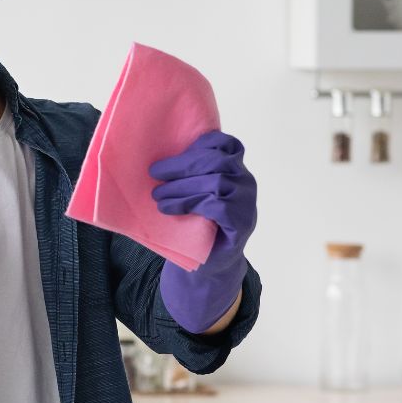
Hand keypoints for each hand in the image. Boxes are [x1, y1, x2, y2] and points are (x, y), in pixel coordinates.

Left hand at [150, 130, 256, 263]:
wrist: (212, 259)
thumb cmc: (199, 221)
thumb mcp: (195, 191)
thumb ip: (190, 173)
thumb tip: (159, 158)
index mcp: (236, 169)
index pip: (227, 144)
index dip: (202, 143)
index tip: (176, 152)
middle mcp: (246, 181)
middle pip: (217, 161)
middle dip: (181, 165)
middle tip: (154, 173)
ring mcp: (247, 202)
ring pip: (215, 182)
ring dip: (180, 187)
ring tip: (158, 195)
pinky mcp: (242, 222)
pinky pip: (217, 205)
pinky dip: (188, 204)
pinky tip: (169, 209)